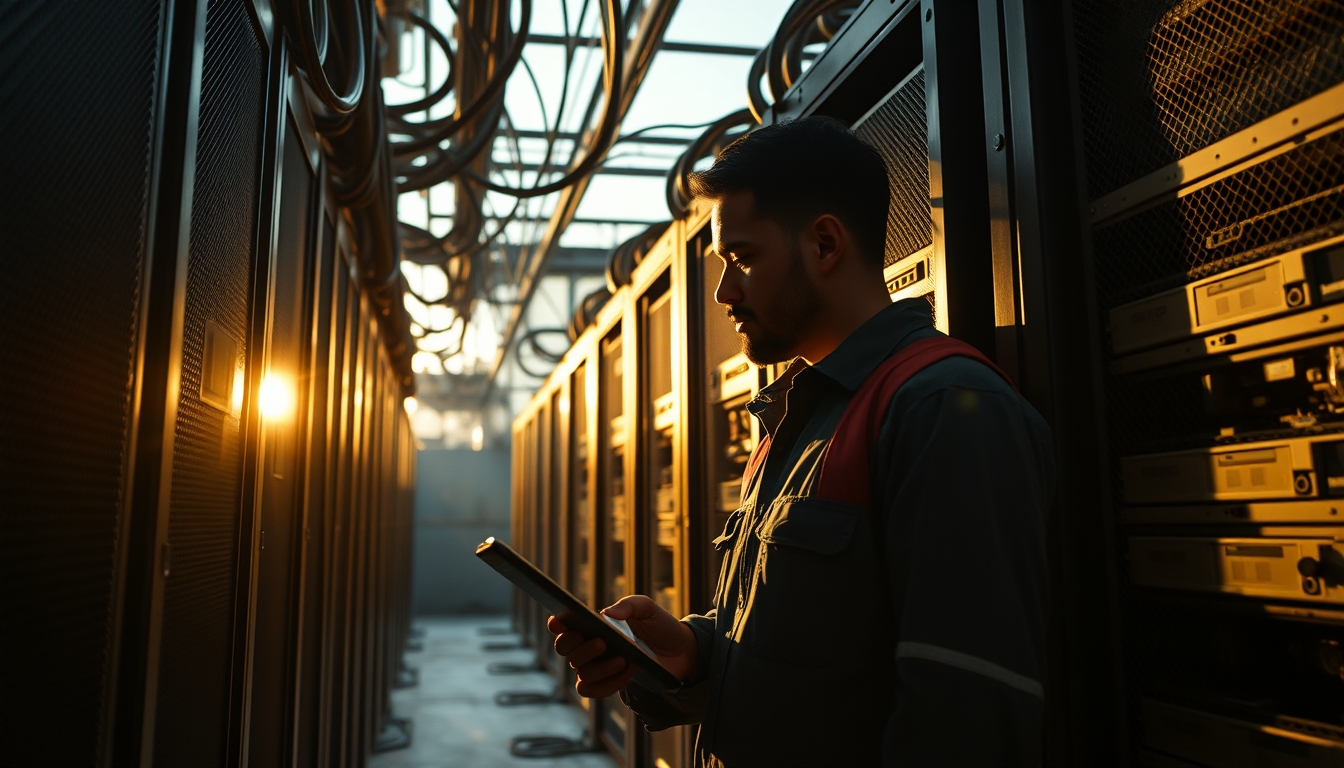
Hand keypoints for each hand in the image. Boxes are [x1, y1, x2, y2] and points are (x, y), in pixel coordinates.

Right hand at [547, 595, 698, 698]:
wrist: (680, 651)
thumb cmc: (659, 625)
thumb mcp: (648, 608)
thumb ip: (629, 605)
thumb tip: (607, 613)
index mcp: (593, 624)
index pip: (564, 625)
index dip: (556, 624)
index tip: (559, 621)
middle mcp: (589, 645)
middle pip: (565, 649)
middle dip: (579, 647)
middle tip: (602, 642)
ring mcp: (597, 666)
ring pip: (580, 672)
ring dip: (599, 667)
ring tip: (623, 659)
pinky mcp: (607, 683)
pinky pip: (591, 690)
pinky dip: (606, 683)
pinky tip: (627, 672)